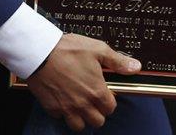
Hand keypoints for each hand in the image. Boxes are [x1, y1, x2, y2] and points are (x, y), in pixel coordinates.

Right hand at [26, 33, 140, 131]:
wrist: (40, 51)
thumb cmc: (68, 49)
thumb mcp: (97, 49)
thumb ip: (117, 61)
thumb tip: (135, 67)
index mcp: (96, 91)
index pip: (111, 108)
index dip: (109, 99)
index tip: (104, 91)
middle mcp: (83, 104)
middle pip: (97, 121)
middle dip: (97, 111)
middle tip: (92, 98)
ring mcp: (67, 108)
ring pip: (80, 126)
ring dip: (82, 117)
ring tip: (80, 103)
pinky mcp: (52, 108)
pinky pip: (61, 118)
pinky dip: (64, 112)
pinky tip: (64, 99)